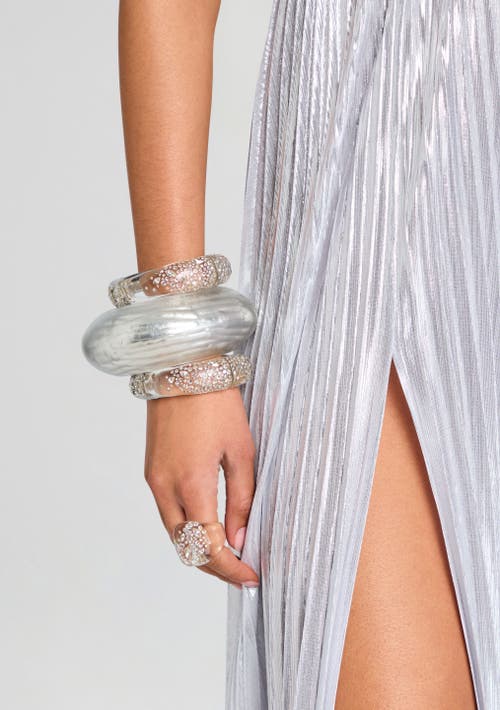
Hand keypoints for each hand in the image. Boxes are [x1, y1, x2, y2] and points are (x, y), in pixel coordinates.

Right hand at [144, 386, 258, 588]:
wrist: (182, 368)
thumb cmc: (217, 403)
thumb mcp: (242, 451)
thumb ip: (242, 499)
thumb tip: (240, 540)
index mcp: (191, 483)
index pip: (209, 546)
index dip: (232, 569)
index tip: (252, 577)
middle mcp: (165, 487)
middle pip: (186, 549)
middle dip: (215, 567)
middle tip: (244, 569)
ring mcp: (153, 481)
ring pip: (174, 535)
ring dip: (200, 550)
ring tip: (232, 551)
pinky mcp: (151, 472)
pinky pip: (168, 515)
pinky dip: (188, 530)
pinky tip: (210, 526)